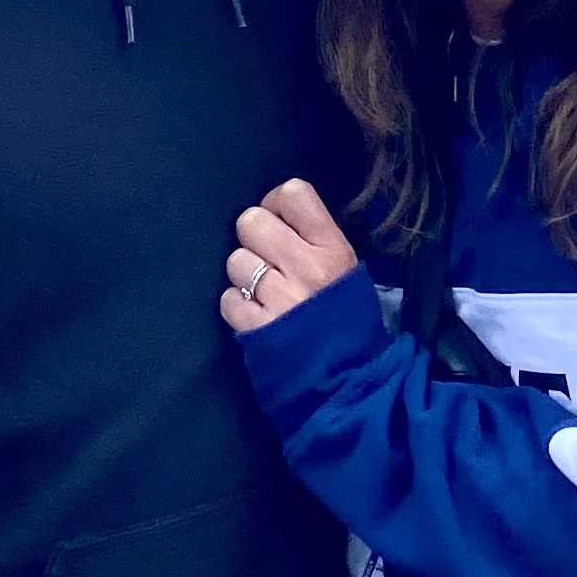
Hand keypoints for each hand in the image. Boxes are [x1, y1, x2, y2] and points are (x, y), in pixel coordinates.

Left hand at [221, 179, 359, 332]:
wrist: (348, 382)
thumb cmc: (349, 322)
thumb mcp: (348, 273)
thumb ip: (316, 241)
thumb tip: (278, 214)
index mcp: (333, 250)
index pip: (293, 194)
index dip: (276, 203)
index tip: (280, 221)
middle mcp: (305, 268)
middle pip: (252, 222)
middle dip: (254, 238)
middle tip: (267, 257)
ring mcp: (279, 298)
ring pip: (236, 260)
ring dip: (244, 275)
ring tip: (264, 292)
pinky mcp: (256, 328)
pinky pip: (228, 298)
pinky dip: (237, 306)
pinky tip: (256, 315)